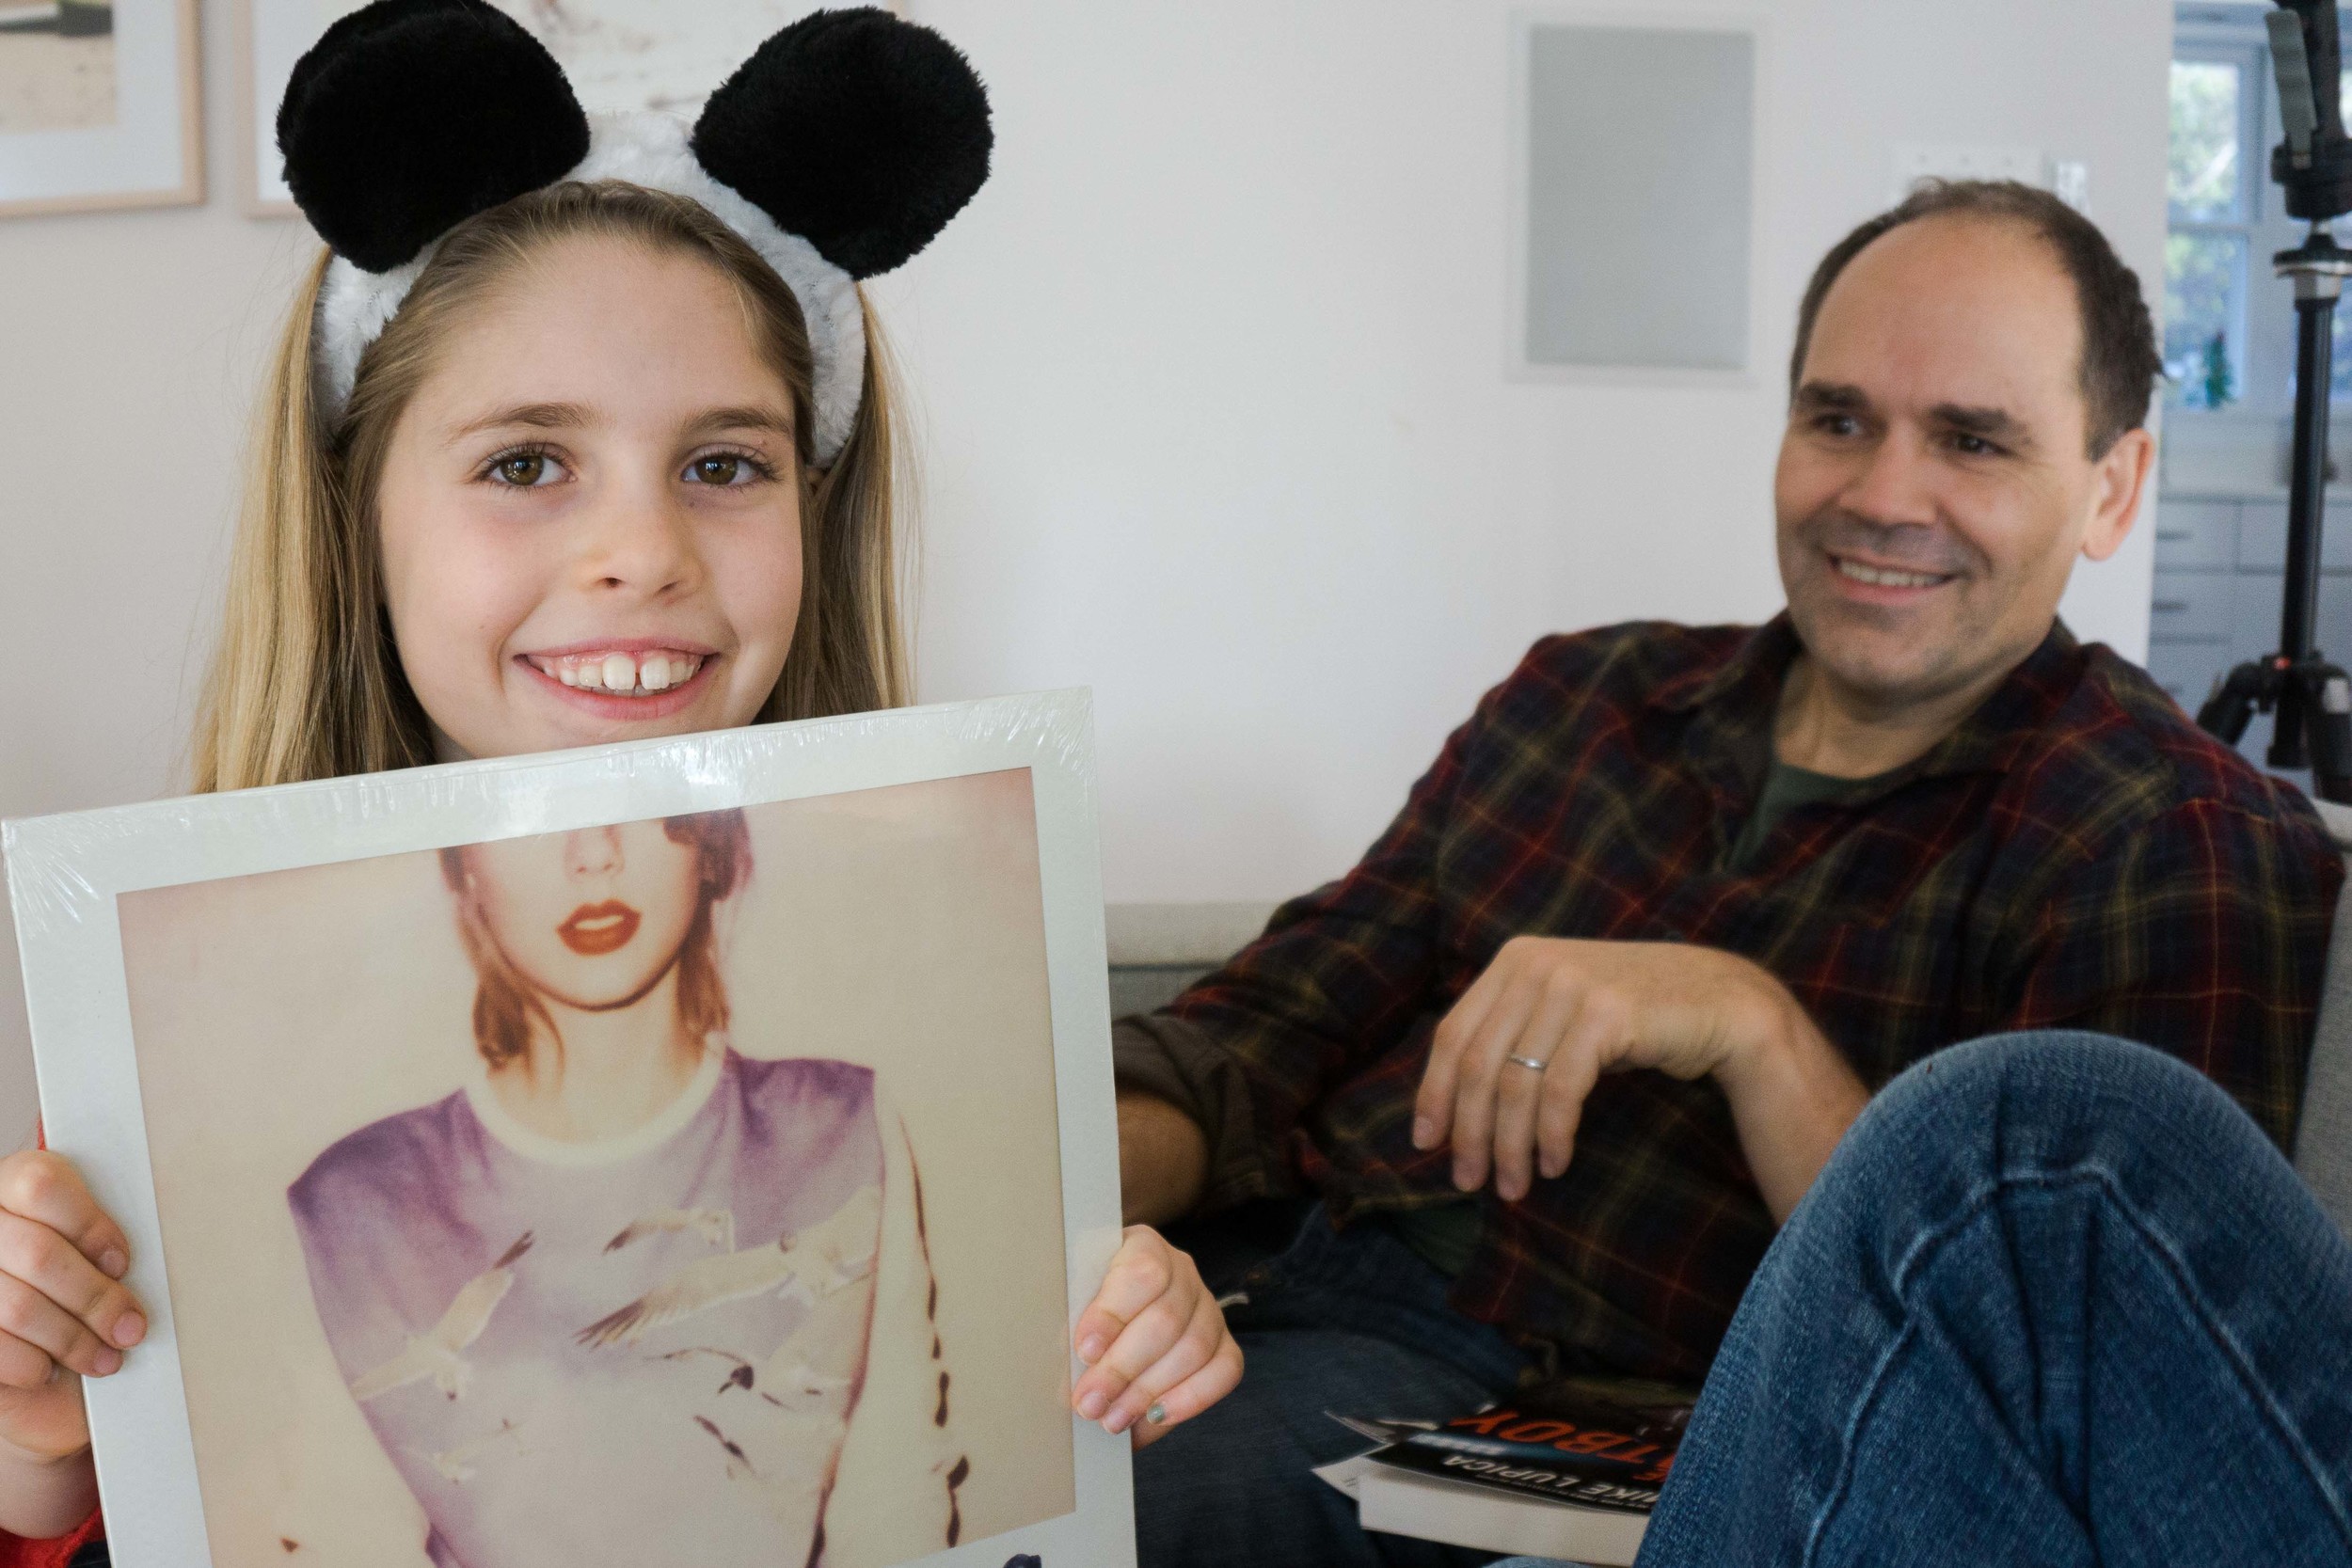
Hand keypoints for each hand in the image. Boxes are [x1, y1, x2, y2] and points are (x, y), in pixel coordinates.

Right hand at [0, 1152, 144, 1464]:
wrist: (36, 1373)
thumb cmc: (75, 1302)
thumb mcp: (94, 1260)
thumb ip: (104, 1244)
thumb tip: (144, 1255)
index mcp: (9, 1192)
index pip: (41, 1184)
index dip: (90, 1226)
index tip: (123, 1263)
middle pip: (39, 1254)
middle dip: (96, 1298)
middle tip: (131, 1327)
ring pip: (19, 1307)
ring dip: (73, 1340)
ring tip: (104, 1357)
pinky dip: (33, 1366)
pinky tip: (51, 1369)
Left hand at [1070, 1226, 1240, 1449]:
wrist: (1111, 1316)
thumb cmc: (1083, 1305)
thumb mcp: (1071, 1298)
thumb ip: (1071, 1317)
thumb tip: (1068, 1365)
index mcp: (1142, 1245)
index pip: (1141, 1272)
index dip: (1113, 1313)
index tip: (1084, 1350)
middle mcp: (1182, 1271)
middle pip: (1166, 1319)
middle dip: (1123, 1368)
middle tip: (1089, 1402)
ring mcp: (1207, 1307)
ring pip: (1193, 1348)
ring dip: (1148, 1392)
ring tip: (1111, 1419)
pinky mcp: (1224, 1343)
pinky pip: (1225, 1371)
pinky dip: (1191, 1398)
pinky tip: (1155, 1416)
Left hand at [1413, 937, 1795, 1201]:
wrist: (1720, 1002)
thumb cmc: (1634, 1019)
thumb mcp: (1561, 1013)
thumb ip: (1514, 1036)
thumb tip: (1451, 1108)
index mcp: (1514, 960)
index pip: (1453, 1035)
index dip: (1434, 1093)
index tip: (1425, 1143)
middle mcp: (1535, 965)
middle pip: (1478, 1065)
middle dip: (1469, 1132)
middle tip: (1468, 1181)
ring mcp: (1571, 986)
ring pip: (1515, 1084)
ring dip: (1510, 1147)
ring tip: (1513, 1187)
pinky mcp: (1606, 1014)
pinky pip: (1560, 1091)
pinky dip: (1552, 1136)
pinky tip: (1555, 1165)